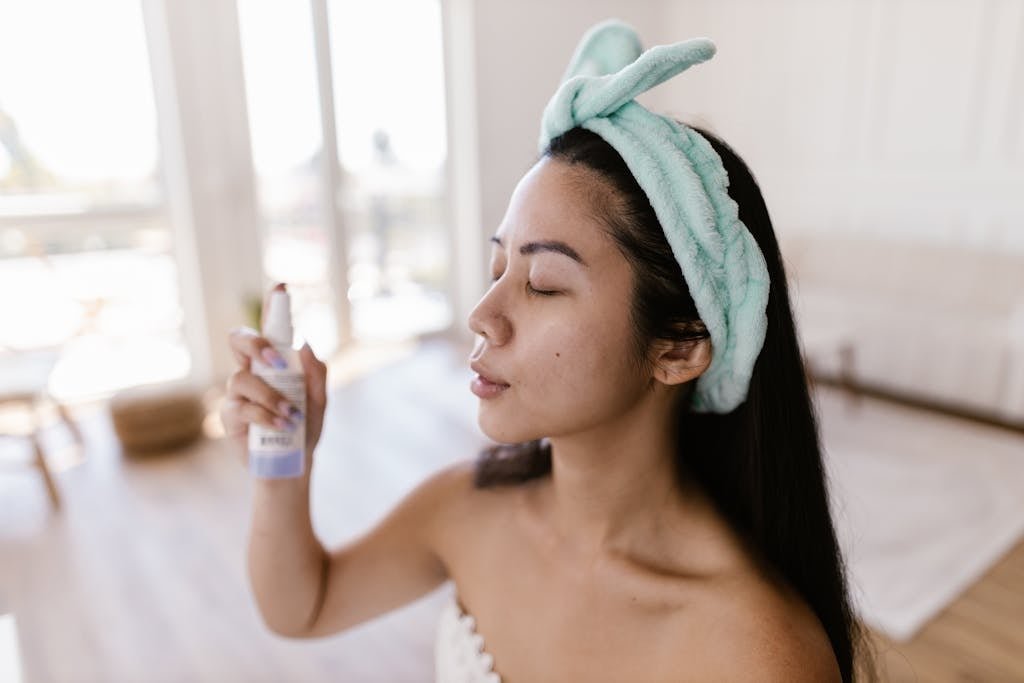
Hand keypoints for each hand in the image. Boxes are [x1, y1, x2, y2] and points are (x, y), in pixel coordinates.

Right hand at [220, 285, 327, 465]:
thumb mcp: (319, 401)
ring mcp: (238, 393)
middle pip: (239, 341)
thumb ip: (316, 374)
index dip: (272, 306)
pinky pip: (241, 407)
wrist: (293, 466)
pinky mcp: (230, 416)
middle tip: (276, 360)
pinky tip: (281, 425)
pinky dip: (264, 415)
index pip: (270, 329)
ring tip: (291, 416)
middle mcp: (253, 372)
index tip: (281, 287)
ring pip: (241, 378)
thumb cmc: (306, 430)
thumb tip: (305, 346)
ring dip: (269, 395)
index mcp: (275, 363)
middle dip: (255, 344)